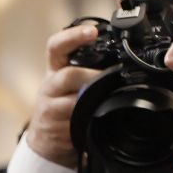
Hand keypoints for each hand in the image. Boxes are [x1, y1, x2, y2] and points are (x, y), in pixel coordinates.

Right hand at [23, 23, 105, 169]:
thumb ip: (90, 70)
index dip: (73, 37)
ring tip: (105, 102)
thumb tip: (127, 60)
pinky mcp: (54, 127)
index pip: (56, 47)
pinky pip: (75, 122)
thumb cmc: (64, 106)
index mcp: (55, 70)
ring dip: (90, 101)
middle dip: (90, 77)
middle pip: (67, 76)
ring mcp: (49, 107)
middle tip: (109, 79)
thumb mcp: (71, 84)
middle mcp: (49, 86)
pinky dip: (88, 120)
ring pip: (72, 101)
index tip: (92, 32)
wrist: (46, 140)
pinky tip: (95, 120)